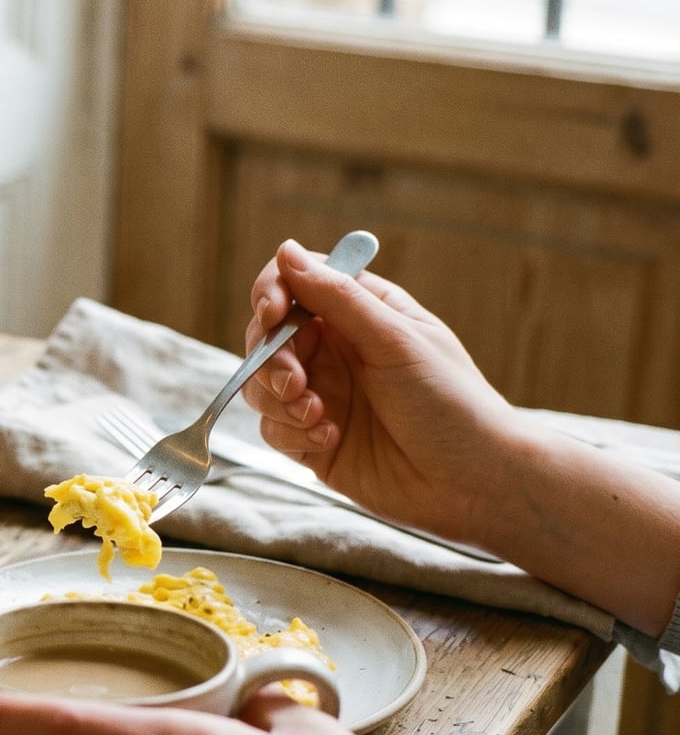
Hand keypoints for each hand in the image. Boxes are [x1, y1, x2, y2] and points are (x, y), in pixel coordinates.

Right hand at [240, 240, 518, 544]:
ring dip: (277, 398)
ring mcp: (322, 396)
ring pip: (261, 383)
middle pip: (267, 336)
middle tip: (295, 382)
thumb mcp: (396, 340)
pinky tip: (328, 439)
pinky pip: (272, 428)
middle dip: (271, 357)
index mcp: (361, 313)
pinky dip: (290, 433)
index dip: (273, 293)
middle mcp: (336, 351)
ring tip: (316, 415)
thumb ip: (337, 297)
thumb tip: (287, 251)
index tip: (273, 314)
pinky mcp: (312, 440)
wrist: (474, 483)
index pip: (296, 284)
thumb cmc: (451, 403)